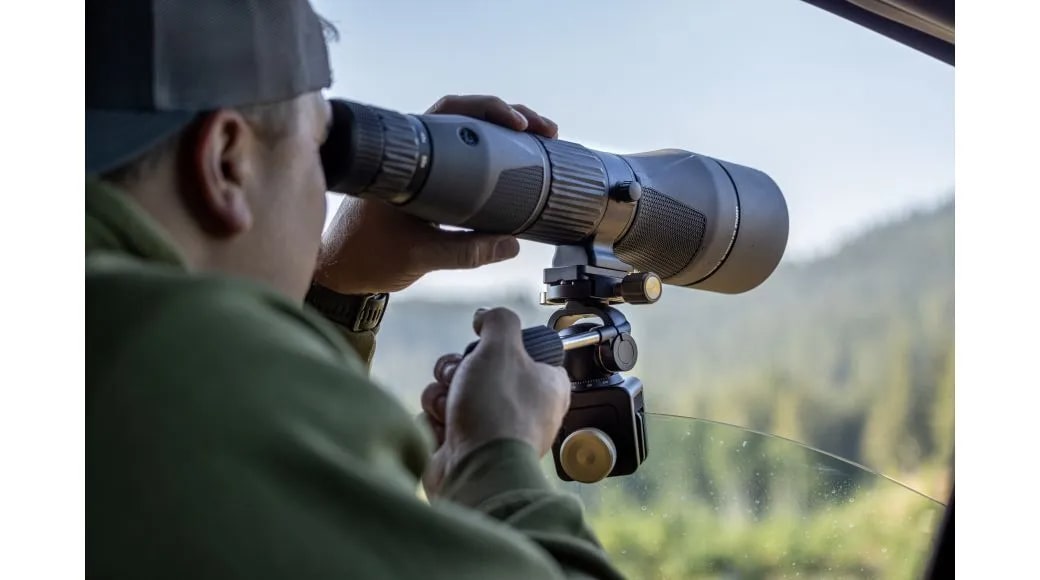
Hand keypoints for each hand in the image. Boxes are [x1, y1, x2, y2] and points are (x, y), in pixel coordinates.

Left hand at [314, 95, 558, 294]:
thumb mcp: (421, 256)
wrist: (338, 272)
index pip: (452, 111)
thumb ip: (467, 252)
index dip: (489, 109)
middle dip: (510, 117)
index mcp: (406, 160)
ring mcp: (420, 169)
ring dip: (505, 136)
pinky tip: (517, 166)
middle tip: (545, 130)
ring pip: (468, 137)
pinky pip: (464, 161)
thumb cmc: (367, 258)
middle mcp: (413, 155)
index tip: (518, 123)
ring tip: (541, 141)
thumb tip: (513, 244)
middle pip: (468, 117)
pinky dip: (493, 158)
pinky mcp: (426, 187)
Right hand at [419, 308, 570, 496]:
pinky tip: (442, 427)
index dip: (499, 345)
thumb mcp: (502, 346)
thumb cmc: (497, 412)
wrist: (475, 471)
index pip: (524, 351)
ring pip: (454, 391)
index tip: (488, 345)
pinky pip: (440, 419)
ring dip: (442, 393)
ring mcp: (493, 429)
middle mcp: (524, 408)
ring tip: (448, 406)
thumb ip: (498, 321)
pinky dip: (434, 420)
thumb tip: (487, 317)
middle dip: (458, 368)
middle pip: (479, 368)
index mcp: (547, 384)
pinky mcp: (465, 448)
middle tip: (460, 375)